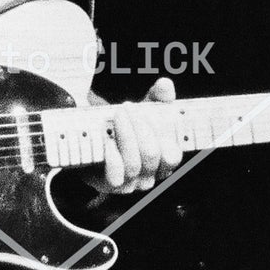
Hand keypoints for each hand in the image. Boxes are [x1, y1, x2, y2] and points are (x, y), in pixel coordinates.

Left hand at [95, 75, 183, 196]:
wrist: (96, 145)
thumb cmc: (126, 130)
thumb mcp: (144, 112)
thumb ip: (158, 98)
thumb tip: (166, 85)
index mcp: (164, 161)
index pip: (172, 155)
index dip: (162, 134)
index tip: (148, 111)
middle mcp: (151, 175)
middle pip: (151, 154)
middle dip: (139, 127)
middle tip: (127, 107)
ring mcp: (132, 182)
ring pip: (134, 163)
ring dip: (124, 134)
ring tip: (118, 115)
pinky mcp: (112, 184)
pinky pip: (116, 175)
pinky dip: (112, 156)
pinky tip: (108, 141)